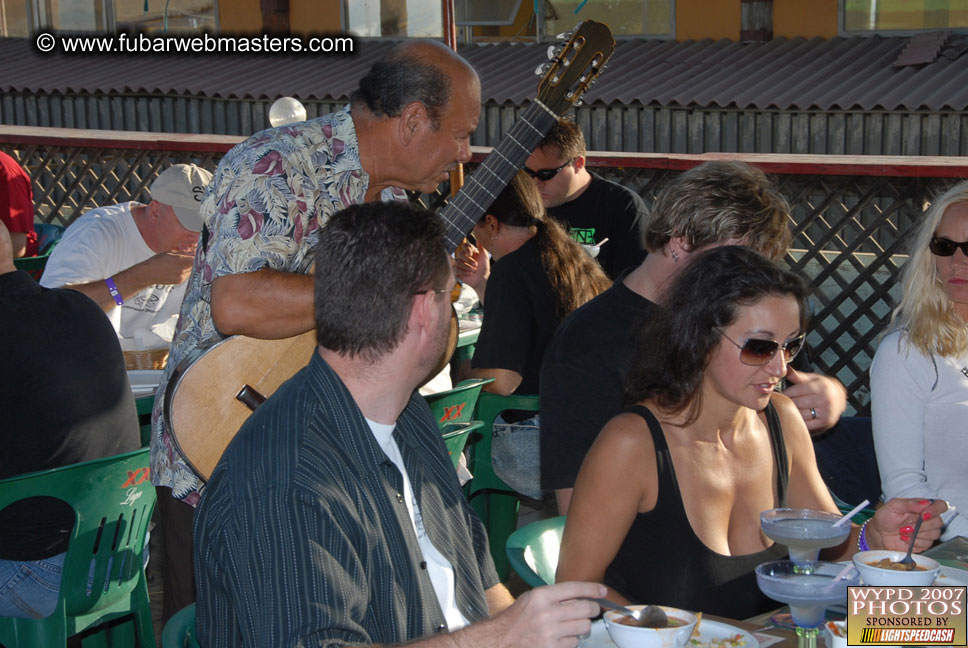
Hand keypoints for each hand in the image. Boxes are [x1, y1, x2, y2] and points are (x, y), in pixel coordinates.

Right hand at [141, 249, 194, 285]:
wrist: (149, 273)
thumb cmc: (157, 262)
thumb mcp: (170, 253)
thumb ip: (183, 252)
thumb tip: (192, 250)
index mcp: (180, 260)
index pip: (196, 259)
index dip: (198, 256)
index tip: (198, 254)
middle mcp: (182, 269)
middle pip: (195, 265)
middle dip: (193, 261)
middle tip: (190, 258)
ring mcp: (181, 276)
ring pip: (191, 270)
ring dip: (189, 267)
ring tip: (181, 264)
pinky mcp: (180, 281)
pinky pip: (187, 276)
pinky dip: (185, 272)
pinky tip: (178, 270)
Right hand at [455, 241, 487, 294]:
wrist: (482, 280)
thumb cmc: (484, 269)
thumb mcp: (484, 257)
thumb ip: (481, 247)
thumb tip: (478, 239)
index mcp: (470, 253)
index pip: (464, 246)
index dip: (467, 249)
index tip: (471, 253)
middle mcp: (464, 257)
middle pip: (460, 253)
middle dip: (468, 260)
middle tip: (476, 265)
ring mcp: (460, 264)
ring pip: (458, 261)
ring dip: (467, 267)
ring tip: (474, 271)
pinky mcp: (457, 272)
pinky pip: (456, 269)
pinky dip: (463, 272)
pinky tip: (469, 274)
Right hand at [478, 581, 604, 647]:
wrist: (500, 640)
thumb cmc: (517, 618)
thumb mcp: (532, 599)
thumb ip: (555, 597)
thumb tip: (582, 597)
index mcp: (541, 596)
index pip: (574, 588)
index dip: (592, 589)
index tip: (602, 591)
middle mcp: (546, 613)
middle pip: (585, 609)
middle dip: (592, 609)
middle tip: (591, 610)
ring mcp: (550, 632)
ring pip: (583, 627)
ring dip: (581, 627)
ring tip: (569, 626)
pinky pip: (574, 643)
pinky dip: (571, 641)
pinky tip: (560, 638)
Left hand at [783, 367, 846, 432]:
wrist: (841, 398)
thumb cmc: (824, 387)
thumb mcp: (813, 379)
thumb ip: (798, 376)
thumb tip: (786, 371)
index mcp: (821, 386)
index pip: (796, 391)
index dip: (785, 393)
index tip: (779, 394)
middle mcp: (825, 399)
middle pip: (797, 403)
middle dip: (787, 402)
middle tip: (781, 403)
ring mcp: (826, 412)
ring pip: (800, 414)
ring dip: (792, 412)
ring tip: (788, 409)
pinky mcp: (825, 423)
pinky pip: (805, 424)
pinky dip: (799, 422)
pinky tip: (797, 417)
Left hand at [868, 499, 946, 552]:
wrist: (879, 534)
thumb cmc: (885, 517)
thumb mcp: (893, 506)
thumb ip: (910, 503)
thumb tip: (926, 503)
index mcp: (922, 507)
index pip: (940, 505)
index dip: (935, 510)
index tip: (923, 515)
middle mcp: (927, 519)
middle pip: (938, 522)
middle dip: (921, 525)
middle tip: (905, 525)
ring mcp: (927, 532)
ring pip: (934, 534)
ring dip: (916, 533)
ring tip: (902, 531)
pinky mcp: (924, 543)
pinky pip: (927, 544)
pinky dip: (914, 541)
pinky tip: (904, 538)